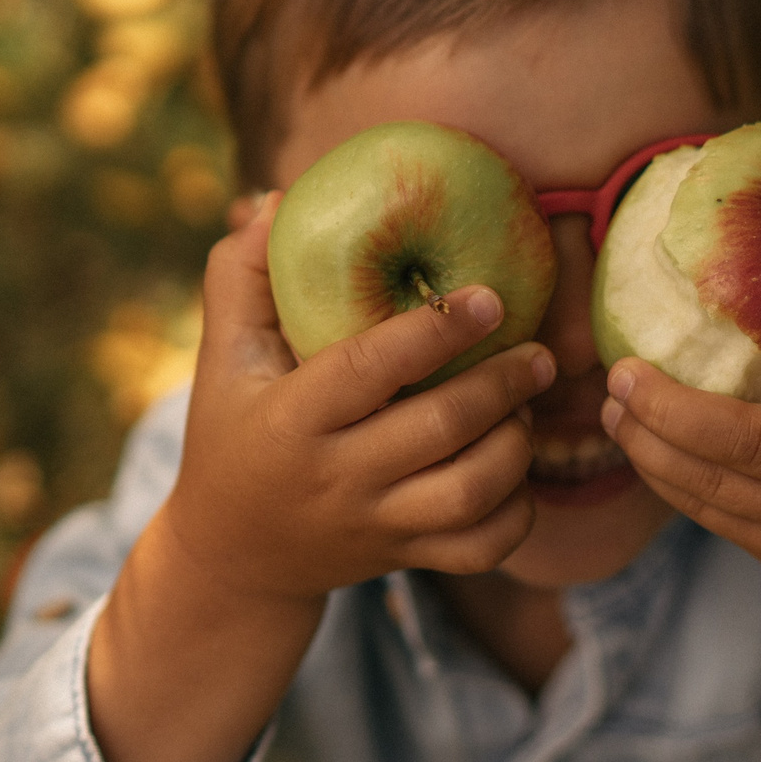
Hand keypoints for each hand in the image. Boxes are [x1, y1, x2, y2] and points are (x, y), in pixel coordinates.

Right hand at [160, 192, 556, 602]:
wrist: (233, 556)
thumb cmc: (232, 433)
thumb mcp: (222, 357)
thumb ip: (241, 275)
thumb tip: (280, 203)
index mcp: (291, 419)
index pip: (369, 369)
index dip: (435, 331)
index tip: (489, 297)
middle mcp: (337, 476)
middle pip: (440, 430)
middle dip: (501, 385)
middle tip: (538, 352)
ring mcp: (376, 525)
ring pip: (471, 493)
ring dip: (516, 445)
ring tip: (526, 404)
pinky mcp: (406, 558)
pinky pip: (483, 546)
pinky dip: (518, 510)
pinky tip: (518, 468)